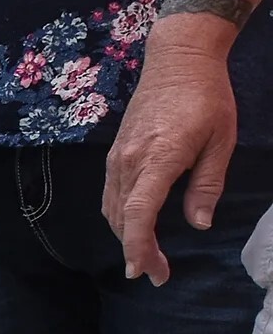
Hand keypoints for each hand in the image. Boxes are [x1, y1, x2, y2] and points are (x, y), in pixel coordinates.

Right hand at [103, 22, 239, 284]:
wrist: (178, 59)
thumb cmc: (208, 97)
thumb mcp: (222, 141)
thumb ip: (207, 185)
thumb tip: (199, 224)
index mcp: (159, 158)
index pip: (138, 214)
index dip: (138, 247)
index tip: (146, 271)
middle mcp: (130, 161)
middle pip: (122, 219)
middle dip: (136, 250)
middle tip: (157, 273)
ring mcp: (118, 158)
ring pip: (113, 210)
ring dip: (126, 236)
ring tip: (147, 256)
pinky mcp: (115, 154)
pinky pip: (111, 195)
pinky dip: (120, 217)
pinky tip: (135, 225)